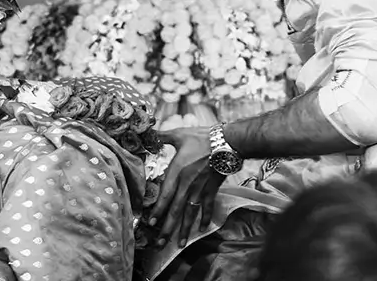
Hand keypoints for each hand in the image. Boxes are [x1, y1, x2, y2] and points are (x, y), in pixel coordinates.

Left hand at [150, 127, 226, 247]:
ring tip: (179, 244)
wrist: (227, 143)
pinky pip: (207, 207)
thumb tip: (150, 133)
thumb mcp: (179, 135)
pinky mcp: (212, 190)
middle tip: (159, 244)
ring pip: (190, 214)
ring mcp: (200, 189)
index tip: (150, 223)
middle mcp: (187, 185)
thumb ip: (163, 137)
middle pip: (175, 211)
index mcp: (177, 172)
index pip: (164, 196)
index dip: (157, 211)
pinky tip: (203, 229)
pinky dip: (205, 218)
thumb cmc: (202, 137)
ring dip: (184, 230)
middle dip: (167, 229)